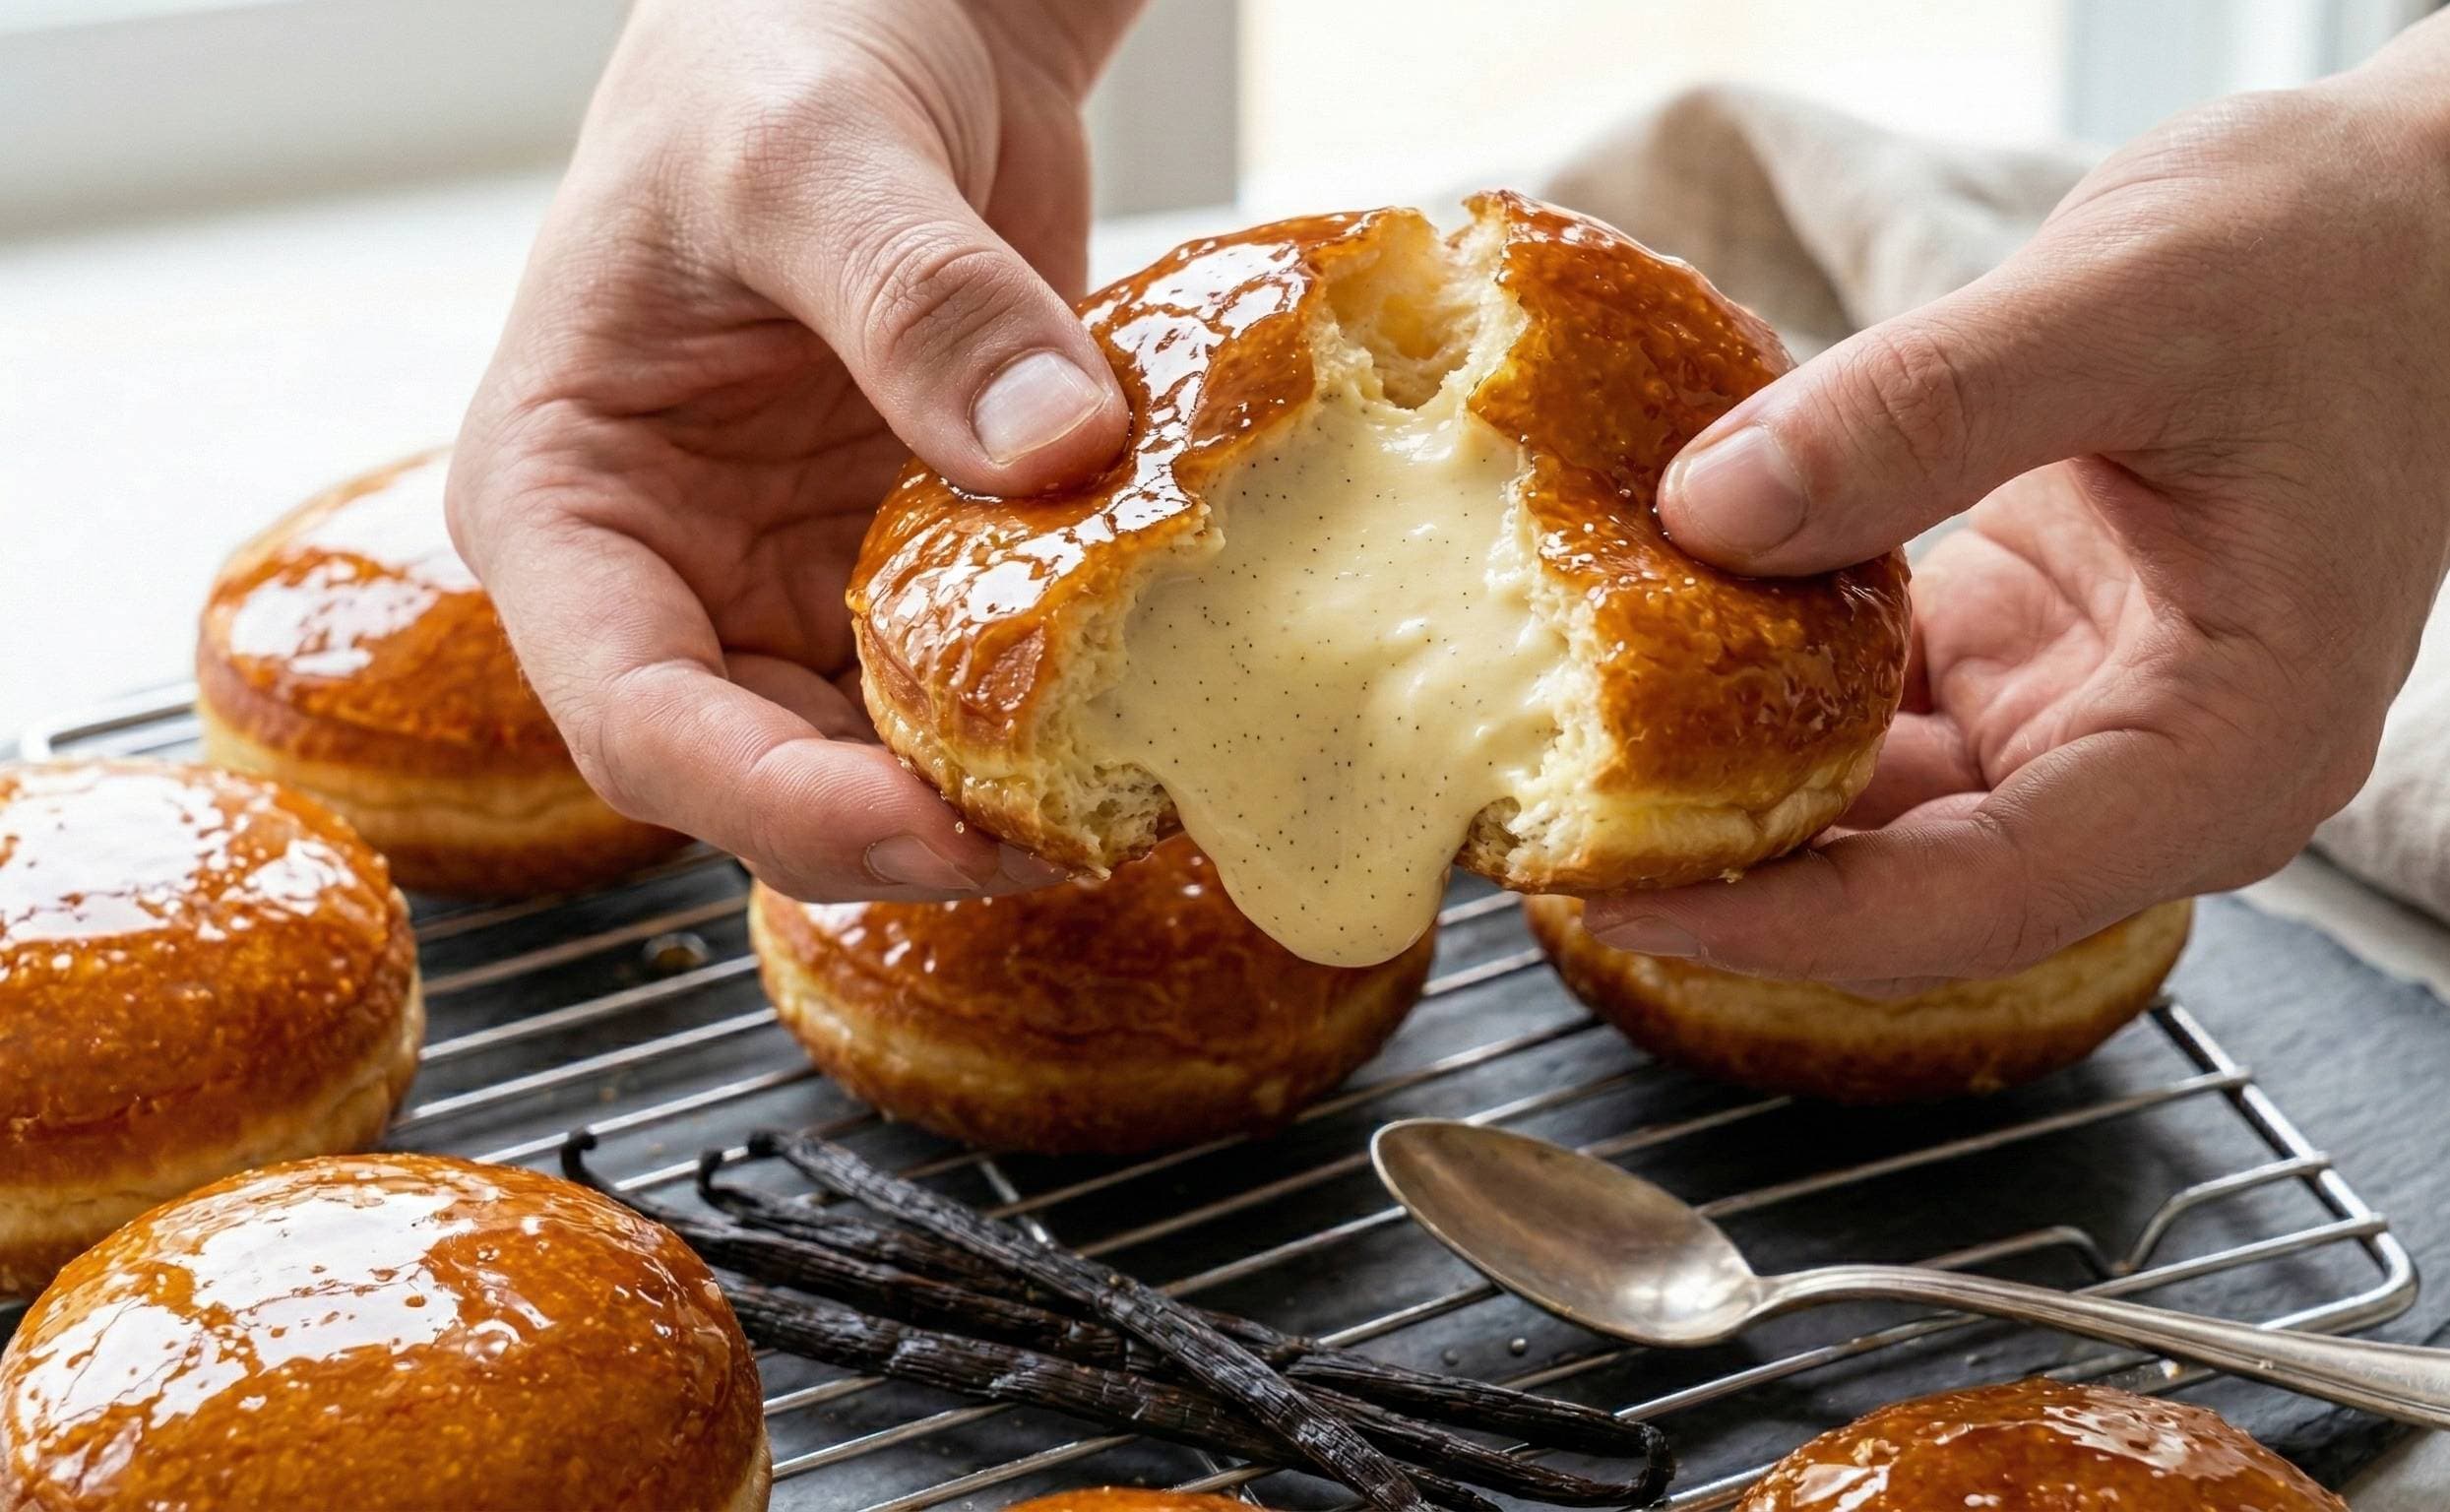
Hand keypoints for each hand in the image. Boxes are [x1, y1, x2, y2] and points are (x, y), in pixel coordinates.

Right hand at [447, 0, 1137, 898]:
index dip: (783, 805)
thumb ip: (919, 304)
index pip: (638, 721)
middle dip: (908, 831)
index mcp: (566, 503)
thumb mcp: (817, 153)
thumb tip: (1055, 452)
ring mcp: (789, 577)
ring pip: (873, 757)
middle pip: (762, 777)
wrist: (890, 10)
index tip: (937, 830)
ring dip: (987, 795)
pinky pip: (966, 681)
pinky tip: (1141, 721)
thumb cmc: (777, 49)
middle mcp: (666, 573)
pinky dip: (1045, 716)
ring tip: (1124, 797)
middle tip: (1072, 835)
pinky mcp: (903, 565)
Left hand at [1588, 22, 2449, 988]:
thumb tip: (1709, 512)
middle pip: (1898, 874)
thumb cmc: (2347, 261)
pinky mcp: (2015, 651)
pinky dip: (1757, 667)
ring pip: (1865, 795)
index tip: (1605, 889)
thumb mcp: (2134, 311)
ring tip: (1547, 730)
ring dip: (1719, 766)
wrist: (2416, 216)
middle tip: (1523, 814)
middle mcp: (2145, 771)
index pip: (1971, 902)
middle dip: (1715, 857)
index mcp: (2223, 754)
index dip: (1777, 922)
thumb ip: (1924, 414)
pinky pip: (1862, 697)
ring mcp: (2075, 716)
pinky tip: (1649, 618)